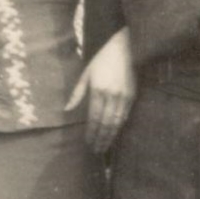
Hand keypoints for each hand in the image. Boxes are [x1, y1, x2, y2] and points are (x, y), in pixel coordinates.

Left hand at [66, 28, 135, 153]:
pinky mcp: (133, 96)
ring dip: (110, 137)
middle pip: (105, 124)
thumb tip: (67, 109)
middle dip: (100, 139)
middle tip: (96, 150)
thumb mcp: (86, 74)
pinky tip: (114, 134)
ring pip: (116, 123)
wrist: (126, 48)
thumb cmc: (102, 59)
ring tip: (104, 146)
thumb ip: (77, 93)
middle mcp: (112, 96)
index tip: (87, 142)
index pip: (94, 118)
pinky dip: (119, 127)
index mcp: (98, 90)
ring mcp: (124, 97)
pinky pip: (125, 116)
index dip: (91, 133)